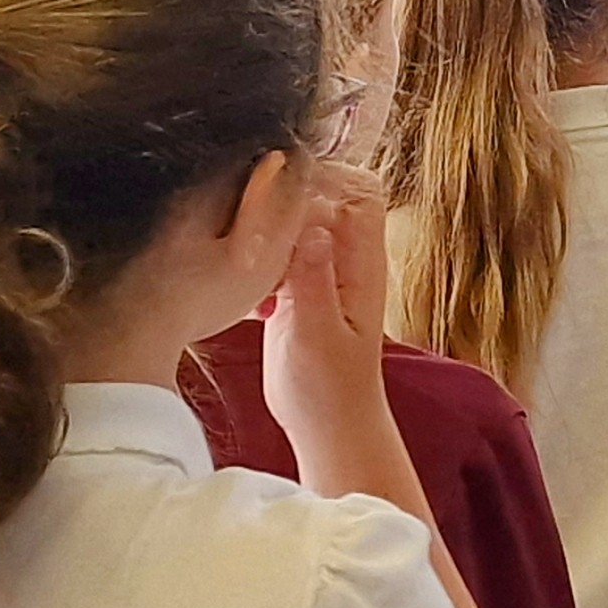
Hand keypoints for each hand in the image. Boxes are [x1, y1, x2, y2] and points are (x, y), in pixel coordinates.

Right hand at [264, 170, 397, 467]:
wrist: (328, 427)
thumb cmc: (329, 390)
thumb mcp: (317, 335)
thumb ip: (314, 280)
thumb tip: (314, 227)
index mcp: (361, 264)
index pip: (357, 193)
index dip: (322, 180)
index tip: (280, 196)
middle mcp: (345, 260)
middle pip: (324, 197)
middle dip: (287, 199)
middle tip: (252, 219)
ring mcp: (320, 272)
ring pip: (297, 222)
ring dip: (268, 229)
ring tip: (245, 253)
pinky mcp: (296, 288)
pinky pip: (278, 252)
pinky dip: (259, 258)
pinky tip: (248, 292)